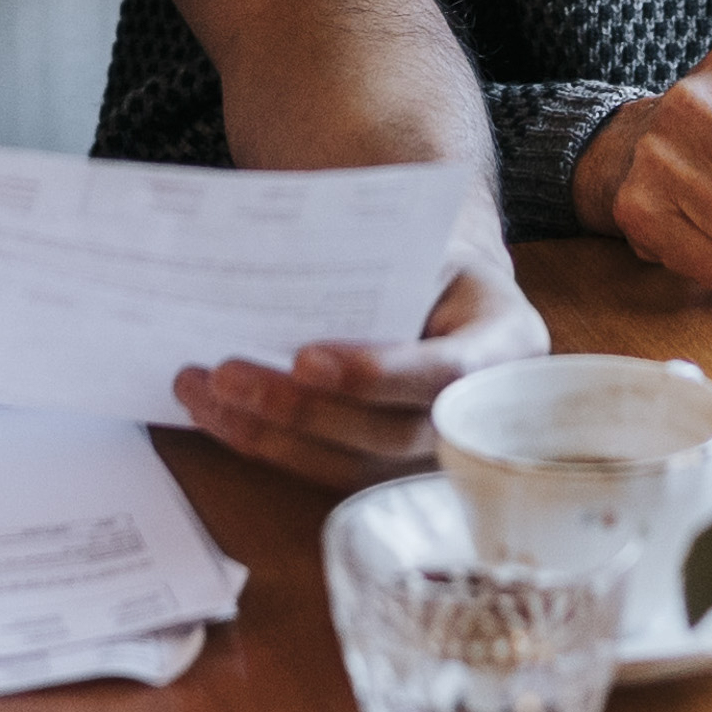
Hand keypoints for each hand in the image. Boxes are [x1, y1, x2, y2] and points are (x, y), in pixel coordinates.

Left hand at [174, 245, 542, 485]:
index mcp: (508, 342)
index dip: (377, 374)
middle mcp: (483, 414)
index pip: (448, 373)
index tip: (304, 358)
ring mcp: (439, 455)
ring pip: (352, 467)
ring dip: (270, 435)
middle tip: (226, 374)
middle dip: (303, 411)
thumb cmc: (431, 254)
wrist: (445, 285)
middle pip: (392, 434)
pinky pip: (328, 473)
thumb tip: (280, 272)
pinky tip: (218, 416)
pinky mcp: (393, 473)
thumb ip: (379, 261)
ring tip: (203, 393)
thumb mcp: (425, 239)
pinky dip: (268, 445)